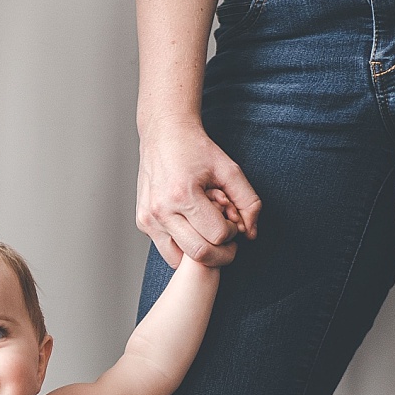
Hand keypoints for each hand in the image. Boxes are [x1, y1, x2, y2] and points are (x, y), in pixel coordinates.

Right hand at [135, 121, 259, 267]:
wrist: (164, 134)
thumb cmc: (197, 150)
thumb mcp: (230, 170)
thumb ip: (248, 202)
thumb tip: (252, 234)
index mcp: (182, 195)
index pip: (217, 235)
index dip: (232, 233)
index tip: (232, 219)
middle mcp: (161, 210)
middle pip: (200, 253)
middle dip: (220, 251)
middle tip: (226, 235)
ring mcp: (148, 218)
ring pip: (180, 260)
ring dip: (200, 252)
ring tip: (207, 232)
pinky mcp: (142, 222)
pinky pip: (167, 249)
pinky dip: (183, 245)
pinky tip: (191, 226)